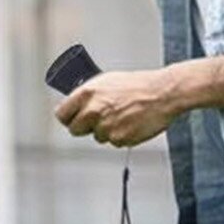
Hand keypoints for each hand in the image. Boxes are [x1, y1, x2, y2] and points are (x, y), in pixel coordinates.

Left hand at [55, 69, 186, 147]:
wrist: (161, 94)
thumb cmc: (138, 85)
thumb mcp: (106, 82)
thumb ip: (89, 95)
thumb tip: (78, 104)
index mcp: (87, 93)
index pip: (62, 114)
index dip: (67, 117)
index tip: (71, 118)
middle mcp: (93, 110)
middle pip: (75, 129)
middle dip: (84, 127)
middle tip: (97, 121)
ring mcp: (105, 126)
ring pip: (97, 136)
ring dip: (106, 131)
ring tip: (121, 117)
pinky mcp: (119, 138)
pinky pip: (114, 142)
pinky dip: (121, 136)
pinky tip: (130, 123)